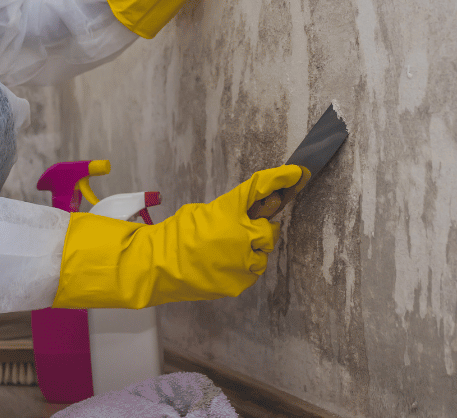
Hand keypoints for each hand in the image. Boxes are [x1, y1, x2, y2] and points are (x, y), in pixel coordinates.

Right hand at [52, 165, 302, 308]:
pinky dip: (242, 268)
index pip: (260, 188)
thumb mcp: (200, 212)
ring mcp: (242, 261)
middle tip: (247, 231)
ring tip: (227, 253)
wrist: (159, 267)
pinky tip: (223, 266)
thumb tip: (243, 212)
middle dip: (261, 229)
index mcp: (229, 211)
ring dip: (251, 251)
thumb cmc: (174, 236)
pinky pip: (251, 272)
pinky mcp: (240, 282)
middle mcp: (241, 234)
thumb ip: (226, 211)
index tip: (297, 174)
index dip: (281, 178)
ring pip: (262, 254)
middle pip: (270, 229)